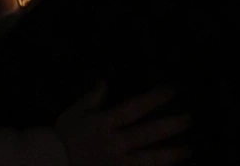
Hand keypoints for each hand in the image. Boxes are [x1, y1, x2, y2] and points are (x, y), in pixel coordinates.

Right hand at [56, 83, 190, 165]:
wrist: (51, 161)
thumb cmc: (63, 135)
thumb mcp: (75, 112)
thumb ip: (92, 97)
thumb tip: (104, 80)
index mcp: (103, 122)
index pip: (134, 108)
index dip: (154, 99)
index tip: (169, 92)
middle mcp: (114, 142)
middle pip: (148, 133)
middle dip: (170, 126)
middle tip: (188, 120)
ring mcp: (117, 162)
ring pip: (150, 158)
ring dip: (171, 154)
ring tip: (187, 150)